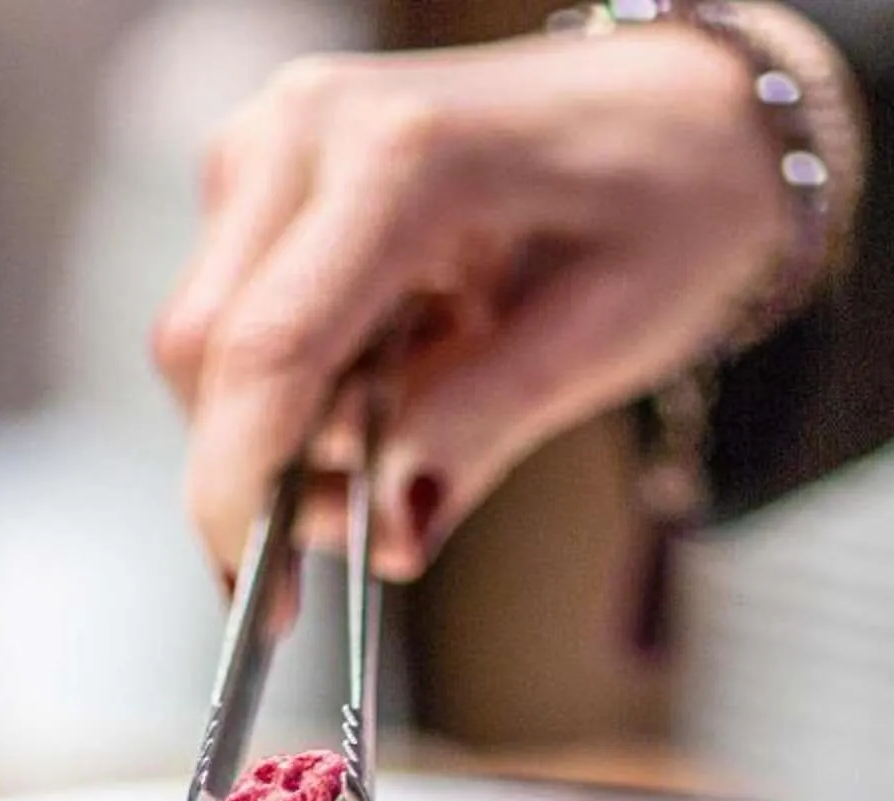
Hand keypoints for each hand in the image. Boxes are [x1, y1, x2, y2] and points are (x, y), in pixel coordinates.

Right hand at [152, 19, 854, 582]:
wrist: (685, 103)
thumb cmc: (674, 195)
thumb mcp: (608, 332)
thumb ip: (482, 426)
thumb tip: (388, 530)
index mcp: (400, 154)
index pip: (267, 351)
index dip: (242, 495)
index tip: (269, 604)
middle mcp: (308, 126)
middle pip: (208, 355)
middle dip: (271, 469)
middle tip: (383, 515)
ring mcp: (273, 139)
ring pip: (208, 346)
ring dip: (291, 422)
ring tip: (428, 394)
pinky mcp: (263, 167)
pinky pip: (234, 316)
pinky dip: (298, 378)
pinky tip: (398, 353)